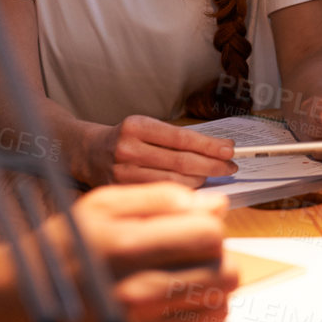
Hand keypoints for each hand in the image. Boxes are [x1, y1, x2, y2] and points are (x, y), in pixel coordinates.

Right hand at [62, 184, 234, 321]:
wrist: (18, 304)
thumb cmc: (63, 248)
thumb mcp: (101, 206)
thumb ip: (161, 198)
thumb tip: (216, 204)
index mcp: (125, 246)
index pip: (208, 235)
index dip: (210, 227)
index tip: (195, 230)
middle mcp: (134, 292)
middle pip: (222, 274)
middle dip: (217, 260)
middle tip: (194, 257)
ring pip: (217, 309)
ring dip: (212, 293)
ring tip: (186, 281)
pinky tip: (176, 309)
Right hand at [100, 115, 236, 186]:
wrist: (90, 152)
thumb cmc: (127, 139)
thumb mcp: (147, 127)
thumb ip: (177, 138)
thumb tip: (217, 149)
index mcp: (136, 126)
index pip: (181, 138)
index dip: (209, 146)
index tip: (229, 149)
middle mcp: (128, 149)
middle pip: (180, 162)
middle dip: (212, 165)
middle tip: (231, 166)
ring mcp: (123, 173)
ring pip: (173, 182)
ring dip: (200, 180)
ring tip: (214, 175)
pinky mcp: (122, 192)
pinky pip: (161, 194)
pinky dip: (182, 192)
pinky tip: (194, 187)